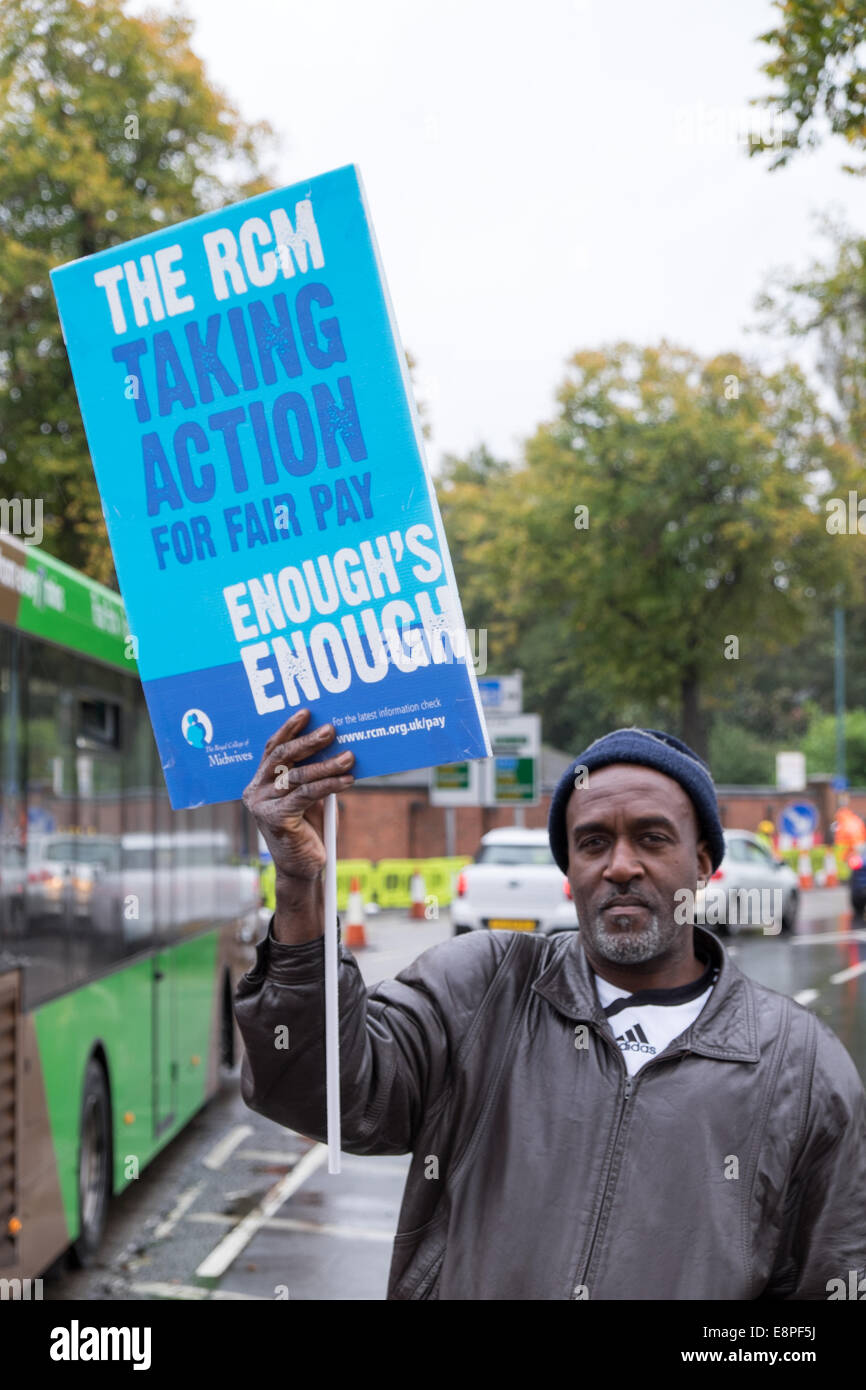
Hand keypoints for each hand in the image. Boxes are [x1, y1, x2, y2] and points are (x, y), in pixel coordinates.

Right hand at [242, 709, 354, 882]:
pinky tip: (347, 781)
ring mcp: (262, 805)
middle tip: (331, 729)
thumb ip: (312, 773)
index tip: (307, 713)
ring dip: (327, 765)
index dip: (288, 729)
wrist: (302, 868)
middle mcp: (255, 791)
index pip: (272, 749)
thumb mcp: (308, 795)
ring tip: (349, 757)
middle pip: (282, 757)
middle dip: (308, 741)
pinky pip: (306, 794)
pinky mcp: (276, 819)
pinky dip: (330, 785)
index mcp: (260, 781)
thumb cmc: (307, 829)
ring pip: (298, 776)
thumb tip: (334, 744)